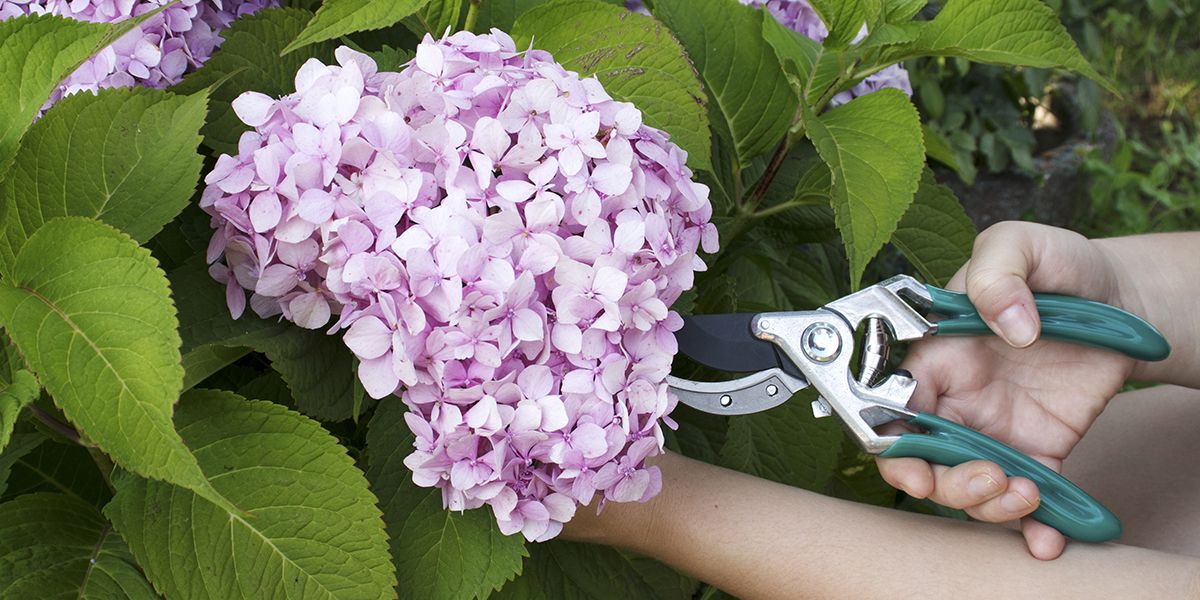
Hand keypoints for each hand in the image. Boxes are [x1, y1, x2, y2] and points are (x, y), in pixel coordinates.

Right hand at [877, 221, 1137, 559]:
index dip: (890, 438)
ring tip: (1025, 493)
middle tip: (985, 478)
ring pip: (963, 485)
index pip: (890, 402)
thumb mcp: (1023, 244)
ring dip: (984, 505)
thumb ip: (999, 271)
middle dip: (939, 482)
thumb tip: (1007, 324)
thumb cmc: (1060, 265)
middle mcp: (955, 397)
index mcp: (936, 352)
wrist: (1123, 297)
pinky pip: (1026, 498)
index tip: (912, 459)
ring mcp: (993, 428)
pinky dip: (1033, 527)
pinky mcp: (1038, 450)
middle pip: (918, 457)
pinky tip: (1047, 536)